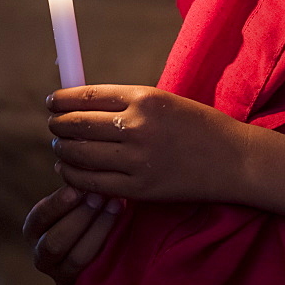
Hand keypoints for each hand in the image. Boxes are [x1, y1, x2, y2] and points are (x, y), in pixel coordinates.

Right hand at [23, 185, 122, 284]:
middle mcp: (42, 255)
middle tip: (100, 195)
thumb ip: (75, 185)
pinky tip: (120, 220)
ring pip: (76, 257)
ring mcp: (60, 273)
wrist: (103, 242)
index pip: (39, 218)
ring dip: (97, 228)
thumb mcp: (74, 198)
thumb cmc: (85, 206)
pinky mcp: (81, 284)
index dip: (57, 204)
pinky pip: (93, 267)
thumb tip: (78, 160)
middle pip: (54, 242)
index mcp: (34, 230)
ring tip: (115, 204)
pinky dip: (107, 242)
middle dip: (79, 217)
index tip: (77, 187)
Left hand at [47, 85, 247, 202]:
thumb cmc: (198, 126)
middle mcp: (137, 126)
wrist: (232, 159)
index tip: (51, 102)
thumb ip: (126, 102)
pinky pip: (91, 182)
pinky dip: (74, 176)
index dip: (62, 99)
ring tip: (60, 149)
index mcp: (144, 98)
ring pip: (79, 155)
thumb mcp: (164, 102)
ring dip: (62, 151)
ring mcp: (136, 160)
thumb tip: (83, 105)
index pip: (87, 95)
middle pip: (77, 124)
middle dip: (58, 126)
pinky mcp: (138, 188)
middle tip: (53, 127)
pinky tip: (72, 171)